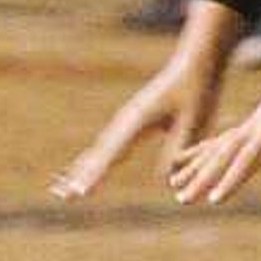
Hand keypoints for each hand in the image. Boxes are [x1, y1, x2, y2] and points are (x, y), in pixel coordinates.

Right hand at [51, 15, 237, 199]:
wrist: (196, 63)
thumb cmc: (199, 91)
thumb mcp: (194, 123)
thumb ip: (177, 151)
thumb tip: (163, 180)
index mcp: (138, 121)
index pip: (113, 155)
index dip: (97, 176)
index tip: (81, 192)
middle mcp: (126, 120)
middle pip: (98, 154)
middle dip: (80, 176)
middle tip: (61, 196)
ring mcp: (126, 119)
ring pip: (98, 150)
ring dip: (80, 169)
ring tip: (61, 187)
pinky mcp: (132, 120)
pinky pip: (108, 145)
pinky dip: (92, 159)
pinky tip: (83, 169)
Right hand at [166, 58, 260, 203]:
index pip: (250, 158)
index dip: (232, 179)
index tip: (215, 199)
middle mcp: (256, 126)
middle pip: (224, 155)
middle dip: (203, 179)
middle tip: (183, 200)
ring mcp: (250, 124)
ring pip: (217, 147)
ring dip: (195, 167)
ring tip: (174, 187)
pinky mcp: (250, 123)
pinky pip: (221, 140)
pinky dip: (201, 152)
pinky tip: (182, 162)